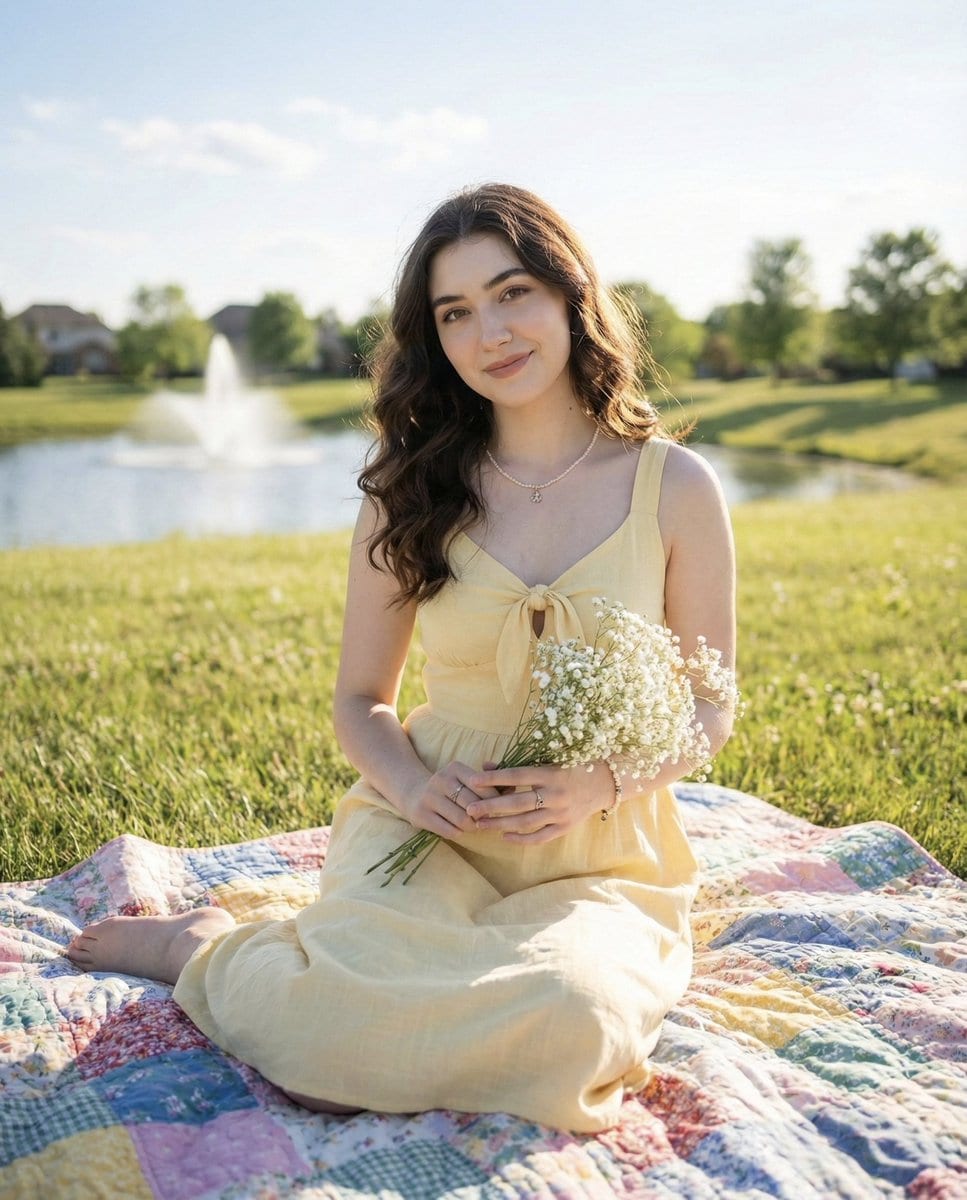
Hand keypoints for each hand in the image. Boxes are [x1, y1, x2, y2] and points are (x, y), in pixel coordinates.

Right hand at [397, 761, 497, 839]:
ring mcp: (429, 797)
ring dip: (472, 827)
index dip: (493, 800)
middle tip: (486, 819)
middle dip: (483, 815)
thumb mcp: (467, 778)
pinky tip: (460, 829)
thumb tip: (512, 787)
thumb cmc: (452, 788)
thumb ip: (492, 781)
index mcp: (455, 768)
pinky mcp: (421, 815)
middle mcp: (440, 780)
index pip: (482, 786)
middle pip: (473, 805)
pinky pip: (450, 831)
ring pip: (462, 820)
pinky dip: (459, 833)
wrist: (414, 793)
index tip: (496, 807)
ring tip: (474, 825)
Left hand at [463, 761, 614, 844]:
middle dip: (491, 807)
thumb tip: (486, 766)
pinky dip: (522, 838)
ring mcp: (561, 813)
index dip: (494, 778)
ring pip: (525, 822)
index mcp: (551, 773)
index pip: (517, 775)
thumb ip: (517, 764)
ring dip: (500, 824)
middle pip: (517, 802)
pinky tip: (504, 836)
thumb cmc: (572, 766)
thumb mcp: (548, 759)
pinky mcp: (565, 827)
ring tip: (480, 824)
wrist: (605, 783)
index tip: (473, 780)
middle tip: (470, 810)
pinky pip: (540, 836)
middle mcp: (556, 794)